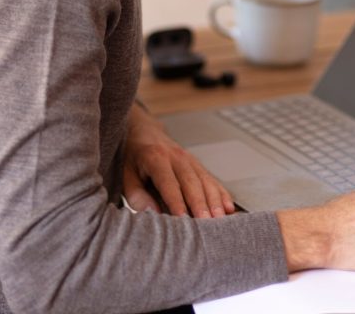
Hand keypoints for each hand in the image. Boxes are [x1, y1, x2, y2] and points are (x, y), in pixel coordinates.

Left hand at [122, 102, 234, 218]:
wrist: (145, 132)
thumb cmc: (134, 158)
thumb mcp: (126, 175)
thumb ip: (137, 196)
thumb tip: (153, 214)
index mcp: (155, 158)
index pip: (168, 183)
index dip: (176, 202)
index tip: (183, 219)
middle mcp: (176, 156)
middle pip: (191, 182)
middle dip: (201, 203)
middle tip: (208, 222)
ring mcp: (190, 159)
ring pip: (205, 180)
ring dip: (214, 199)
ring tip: (221, 218)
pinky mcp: (197, 164)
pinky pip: (212, 179)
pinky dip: (221, 193)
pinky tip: (229, 207)